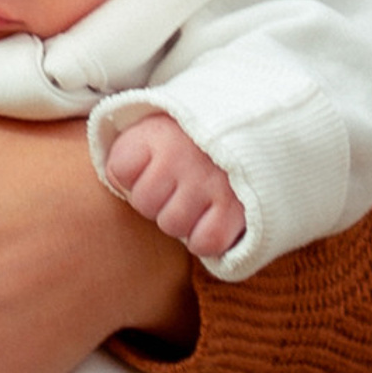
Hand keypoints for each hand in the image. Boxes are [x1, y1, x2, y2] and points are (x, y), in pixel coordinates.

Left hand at [105, 111, 245, 259]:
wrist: (252, 130)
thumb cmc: (192, 140)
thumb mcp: (154, 132)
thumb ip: (129, 153)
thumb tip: (119, 184)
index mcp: (160, 133)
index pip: (121, 169)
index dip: (133, 175)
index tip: (153, 164)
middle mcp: (184, 155)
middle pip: (145, 203)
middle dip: (157, 200)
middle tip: (179, 185)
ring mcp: (211, 182)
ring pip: (173, 224)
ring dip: (182, 220)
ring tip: (197, 200)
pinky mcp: (237, 208)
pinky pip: (206, 242)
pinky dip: (206, 238)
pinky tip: (211, 219)